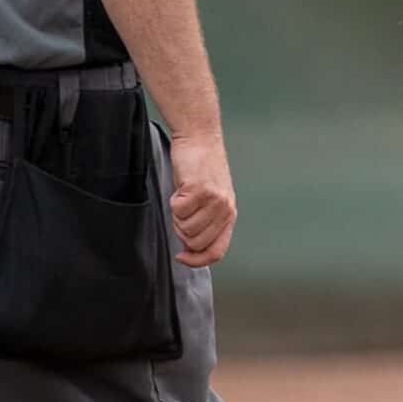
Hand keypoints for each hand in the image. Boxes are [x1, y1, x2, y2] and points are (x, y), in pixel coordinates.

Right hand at [166, 131, 237, 267]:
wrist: (200, 140)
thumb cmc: (201, 170)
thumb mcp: (211, 200)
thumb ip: (206, 224)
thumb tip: (189, 249)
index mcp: (229, 215)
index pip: (216, 252)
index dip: (197, 260)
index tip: (181, 257)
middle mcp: (225, 210)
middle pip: (195, 242)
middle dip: (181, 230)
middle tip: (183, 210)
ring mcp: (214, 200)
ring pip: (184, 228)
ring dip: (177, 214)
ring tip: (184, 196)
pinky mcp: (200, 190)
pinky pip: (177, 210)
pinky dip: (173, 201)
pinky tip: (182, 188)